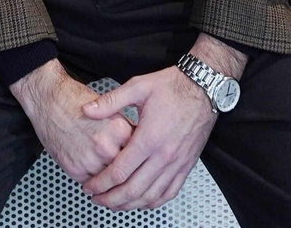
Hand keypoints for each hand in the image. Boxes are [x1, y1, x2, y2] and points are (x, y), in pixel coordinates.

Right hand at [10, 60, 133, 184]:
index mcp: (119, 130)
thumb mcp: (110, 109)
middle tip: (124, 168)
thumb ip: (126, 129)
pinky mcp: (75, 170)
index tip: (139, 158)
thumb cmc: (76, 101)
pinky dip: (94, 179)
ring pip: (110, 181)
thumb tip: (142, 146)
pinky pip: (92, 184)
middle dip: (126, 170)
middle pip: (127, 170)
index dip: (140, 156)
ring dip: (111, 179)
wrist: (48, 100)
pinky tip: (92, 166)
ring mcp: (90, 160)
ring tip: (107, 168)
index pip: (140, 153)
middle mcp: (105, 147)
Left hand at [79, 36, 247, 210]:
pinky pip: (170, 193)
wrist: (203, 87)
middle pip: (133, 189)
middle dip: (111, 199)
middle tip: (96, 199)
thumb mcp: (138, 86)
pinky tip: (142, 202)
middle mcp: (164, 155)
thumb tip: (87, 109)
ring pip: (151, 196)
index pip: (119, 171)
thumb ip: (110, 101)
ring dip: (130, 204)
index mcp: (148, 138)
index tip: (89, 186)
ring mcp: (177, 163)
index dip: (101, 183)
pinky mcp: (186, 166)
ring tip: (115, 204)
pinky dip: (154, 202)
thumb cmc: (172, 86)